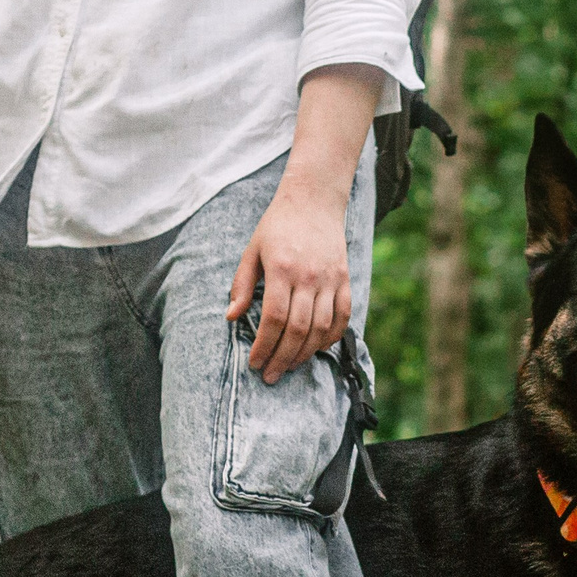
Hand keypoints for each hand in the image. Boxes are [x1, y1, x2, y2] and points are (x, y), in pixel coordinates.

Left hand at [227, 174, 352, 383]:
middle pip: (298, 330)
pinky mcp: (344, 279)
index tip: (254, 362)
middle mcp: (309, 276)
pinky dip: (332, 337)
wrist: (314, 200)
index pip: (274, 319)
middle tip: (269, 375)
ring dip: (305, 353)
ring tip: (289, 366)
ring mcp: (330, 279)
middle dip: (281, 358)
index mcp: (281, 269)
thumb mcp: (251, 251)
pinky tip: (317, 349)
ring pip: (321, 328)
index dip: (264, 346)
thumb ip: (241, 285)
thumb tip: (231, 317)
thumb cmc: (277, 226)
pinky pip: (343, 316)